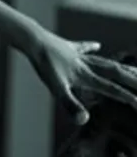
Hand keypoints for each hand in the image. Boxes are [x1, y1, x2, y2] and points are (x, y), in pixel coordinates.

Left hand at [19, 27, 136, 125]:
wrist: (32, 39)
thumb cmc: (45, 64)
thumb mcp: (56, 88)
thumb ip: (70, 104)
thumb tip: (84, 120)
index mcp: (85, 76)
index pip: (111, 89)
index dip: (126, 97)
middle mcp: (86, 64)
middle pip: (114, 72)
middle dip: (131, 79)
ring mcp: (77, 54)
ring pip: (103, 61)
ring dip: (118, 66)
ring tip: (133, 68)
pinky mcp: (66, 47)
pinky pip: (82, 47)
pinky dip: (90, 47)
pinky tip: (97, 45)